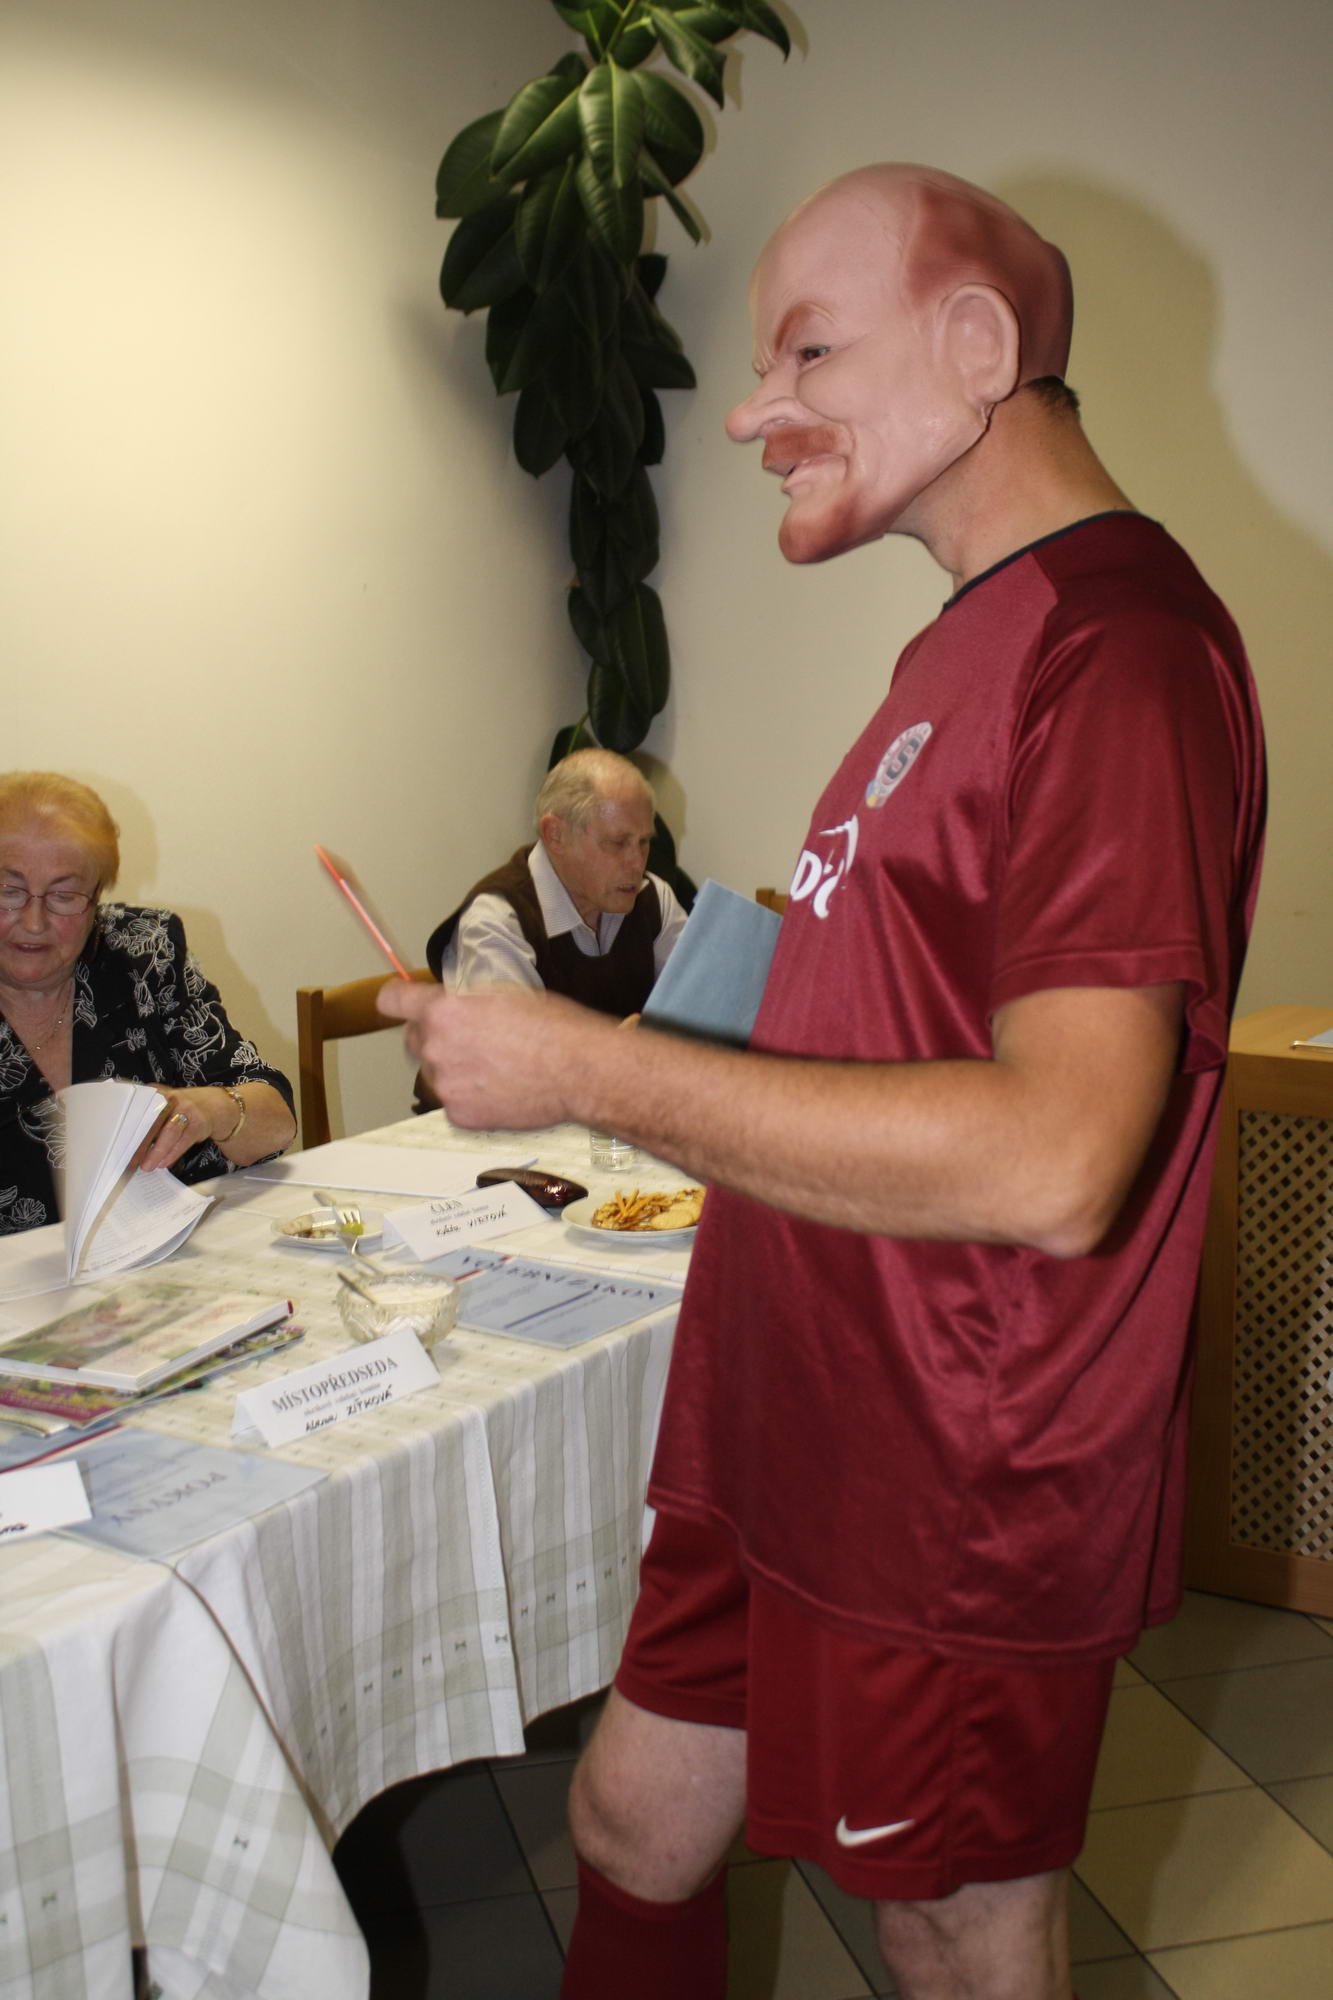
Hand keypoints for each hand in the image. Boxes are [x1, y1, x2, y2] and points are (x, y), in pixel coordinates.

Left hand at [137, 1088, 227, 1171]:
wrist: (216, 1105)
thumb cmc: (183, 1107)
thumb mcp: (166, 1102)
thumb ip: (150, 1112)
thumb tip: (130, 1138)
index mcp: (159, 1093)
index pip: (141, 1108)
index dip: (132, 1124)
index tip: (123, 1140)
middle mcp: (173, 1100)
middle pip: (156, 1120)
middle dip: (144, 1141)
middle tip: (134, 1158)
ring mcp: (187, 1112)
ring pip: (170, 1133)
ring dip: (158, 1151)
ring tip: (148, 1165)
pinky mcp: (198, 1125)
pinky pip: (183, 1142)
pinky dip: (172, 1154)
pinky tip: (164, 1162)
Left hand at [378, 981, 600, 1129]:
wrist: (579, 1070)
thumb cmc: (553, 1028)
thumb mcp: (504, 993)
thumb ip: (466, 1000)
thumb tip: (454, 1003)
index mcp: (443, 1010)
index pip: (392, 1000)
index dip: (398, 1001)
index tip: (400, 1004)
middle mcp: (435, 1046)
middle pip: (413, 1040)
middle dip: (435, 1038)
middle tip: (472, 1041)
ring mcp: (445, 1084)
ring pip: (435, 1074)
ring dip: (455, 1071)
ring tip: (496, 1068)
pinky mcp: (459, 1114)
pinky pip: (454, 1103)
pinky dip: (472, 1099)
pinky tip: (501, 1090)